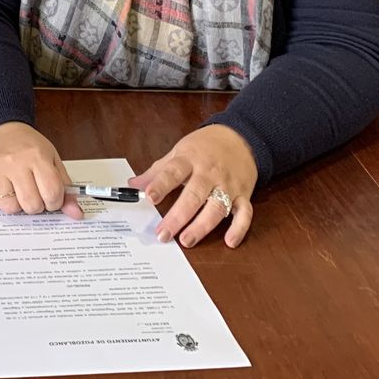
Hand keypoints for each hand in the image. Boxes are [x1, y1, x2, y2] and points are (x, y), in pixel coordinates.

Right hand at [0, 121, 84, 219]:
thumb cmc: (27, 146)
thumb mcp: (51, 160)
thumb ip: (65, 187)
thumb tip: (76, 214)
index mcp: (37, 157)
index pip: (52, 194)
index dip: (54, 202)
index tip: (50, 197)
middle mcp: (15, 163)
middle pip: (31, 205)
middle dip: (35, 205)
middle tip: (33, 193)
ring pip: (10, 208)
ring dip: (16, 204)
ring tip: (16, 189)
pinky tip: (2, 188)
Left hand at [129, 124, 257, 247]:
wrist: (239, 137)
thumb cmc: (204, 146)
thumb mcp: (178, 151)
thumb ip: (157, 171)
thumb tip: (133, 184)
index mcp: (190, 160)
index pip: (173, 172)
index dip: (161, 185)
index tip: (150, 198)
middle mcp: (209, 173)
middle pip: (194, 195)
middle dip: (178, 216)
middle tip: (164, 233)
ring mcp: (228, 185)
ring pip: (217, 207)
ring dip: (202, 226)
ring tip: (186, 240)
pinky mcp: (243, 195)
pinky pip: (245, 213)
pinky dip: (239, 228)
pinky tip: (229, 241)